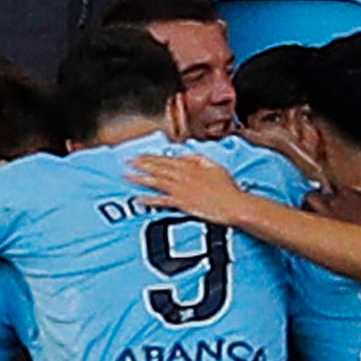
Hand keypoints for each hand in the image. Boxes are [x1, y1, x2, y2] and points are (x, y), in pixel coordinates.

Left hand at [127, 150, 256, 221]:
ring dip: (140, 178)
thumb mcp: (215, 166)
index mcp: (191, 166)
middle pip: (158, 168)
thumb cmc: (228, 188)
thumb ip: (198, 159)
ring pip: (156, 181)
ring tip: (127, 177)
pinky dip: (149, 199)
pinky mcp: (182, 203)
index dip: (151, 157)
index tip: (139, 155)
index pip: (167, 159)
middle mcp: (183, 176)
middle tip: (127, 162)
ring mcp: (182, 190)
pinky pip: (162, 200)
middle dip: (141, 164)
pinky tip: (138, 198)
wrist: (234, 204)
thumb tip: (184, 155)